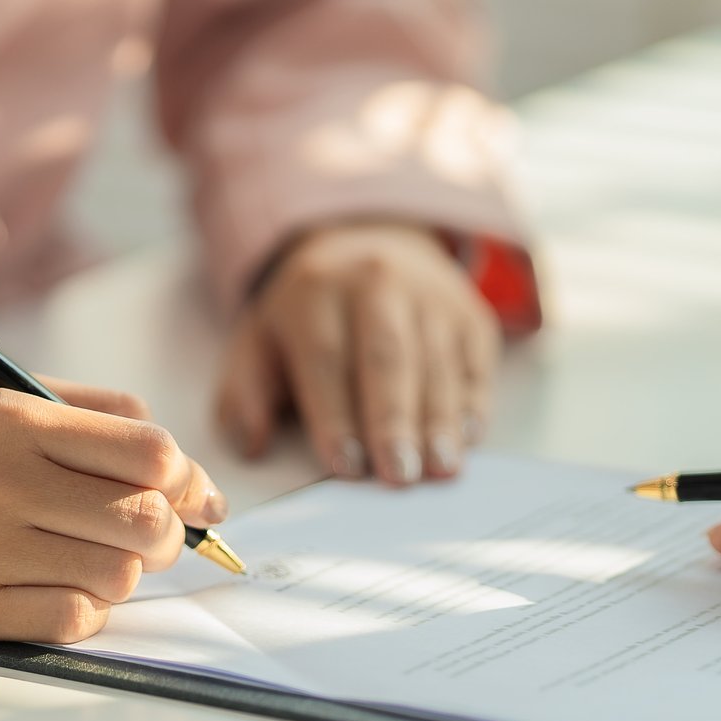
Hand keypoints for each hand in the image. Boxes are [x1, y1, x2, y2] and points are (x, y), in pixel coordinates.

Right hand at [0, 380, 227, 642]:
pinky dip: (79, 614)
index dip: (187, 479)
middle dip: (166, 535)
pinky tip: (51, 595)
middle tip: (144, 539)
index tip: (189, 496)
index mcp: (9, 417)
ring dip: (119, 578)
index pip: (150, 449)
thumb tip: (186, 472)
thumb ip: (84, 416)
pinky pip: (67, 622)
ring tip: (85, 564)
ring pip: (115, 576)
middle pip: (146, 518)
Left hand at [217, 220, 498, 485]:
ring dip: (440, 419)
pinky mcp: (469, 312)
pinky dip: (474, 400)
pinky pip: (474, 359)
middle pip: (386, 356)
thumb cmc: (310, 317)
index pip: (325, 357)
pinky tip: (468, 438)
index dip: (335, 415)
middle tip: (400, 474)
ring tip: (440, 467)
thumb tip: (250, 444)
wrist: (368, 247)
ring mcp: (429, 294)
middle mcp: (376, 282)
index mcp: (315, 291)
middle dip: (394, 420)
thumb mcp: (260, 341)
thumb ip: (245, 395)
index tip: (345, 466)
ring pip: (436, 361)